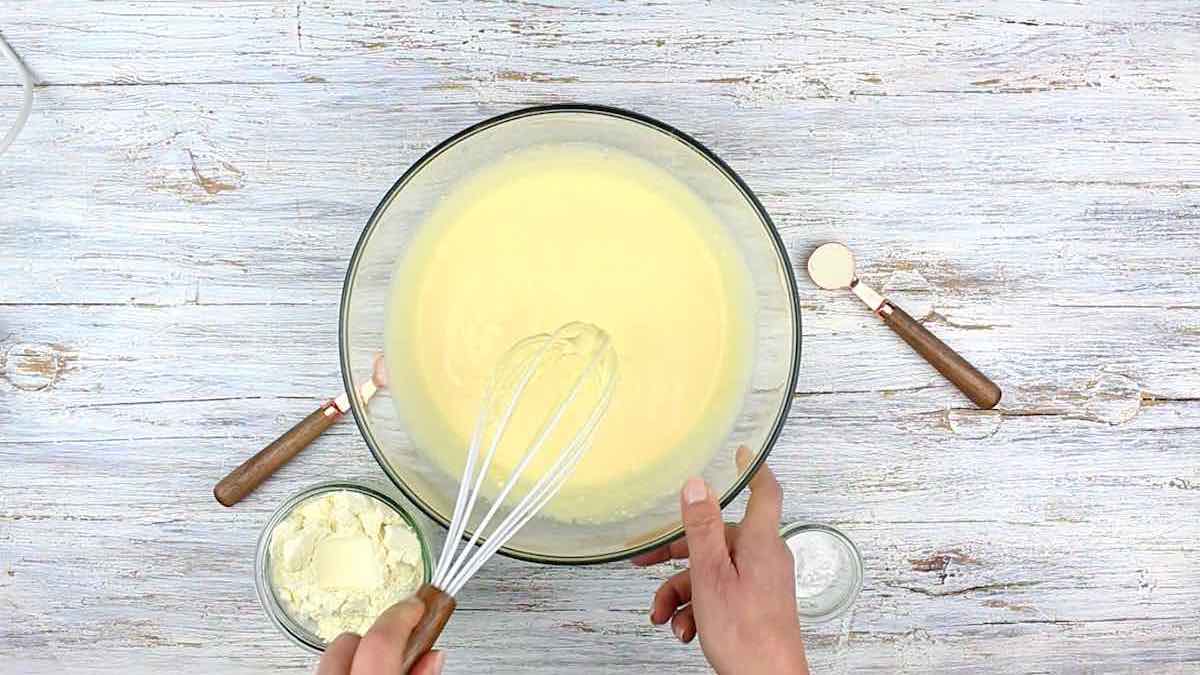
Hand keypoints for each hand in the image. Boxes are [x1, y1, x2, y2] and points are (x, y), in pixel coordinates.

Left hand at [315, 598, 444, 674]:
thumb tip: (432, 656)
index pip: (380, 641)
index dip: (401, 617)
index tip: (416, 606)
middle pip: (346, 641)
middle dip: (373, 638)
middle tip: (398, 645)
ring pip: (329, 656)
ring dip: (355, 656)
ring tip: (378, 667)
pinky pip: (322, 671)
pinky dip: (342, 670)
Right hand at [634, 448, 807, 674]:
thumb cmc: (747, 636)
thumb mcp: (711, 576)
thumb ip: (702, 529)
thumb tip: (697, 485)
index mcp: (760, 543)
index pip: (764, 491)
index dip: (752, 468)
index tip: (740, 453)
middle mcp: (764, 559)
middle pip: (717, 539)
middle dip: (678, 556)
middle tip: (646, 560)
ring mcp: (761, 584)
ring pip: (712, 572)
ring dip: (681, 593)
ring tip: (665, 617)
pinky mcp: (755, 606)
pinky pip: (720, 594)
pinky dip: (696, 609)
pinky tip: (683, 629)